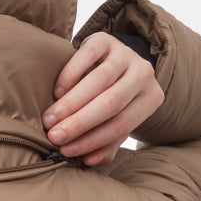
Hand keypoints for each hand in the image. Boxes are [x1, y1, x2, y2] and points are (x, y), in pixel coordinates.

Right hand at [41, 32, 164, 164]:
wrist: (115, 60)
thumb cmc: (112, 99)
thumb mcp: (115, 121)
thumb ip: (106, 143)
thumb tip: (89, 160)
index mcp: (151, 99)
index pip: (122, 124)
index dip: (93, 140)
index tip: (66, 151)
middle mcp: (144, 74)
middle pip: (112, 102)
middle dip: (80, 123)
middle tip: (53, 136)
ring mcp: (126, 54)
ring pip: (99, 81)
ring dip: (71, 103)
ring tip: (49, 119)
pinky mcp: (105, 39)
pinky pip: (87, 56)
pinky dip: (70, 75)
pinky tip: (56, 92)